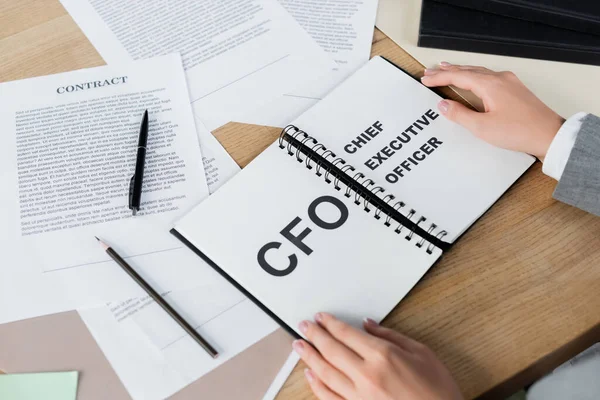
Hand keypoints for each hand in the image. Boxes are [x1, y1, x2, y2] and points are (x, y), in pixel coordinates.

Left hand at [293, 313, 462, 399]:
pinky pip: (329, 397)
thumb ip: (391, 336)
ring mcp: (359, 396)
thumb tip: (368, 325)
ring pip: (325, 372)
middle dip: (314, 335)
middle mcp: (367, 375)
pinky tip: (310, 374)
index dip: (330, 324)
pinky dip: (316, 385)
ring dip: (309, 356)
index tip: (320, 317)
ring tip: (299, 345)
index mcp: (383, 356)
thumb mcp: (422, 353)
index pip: (346, 334)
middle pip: (331, 350)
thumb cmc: (438, 390)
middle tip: (302, 326)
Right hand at [420, 62, 564, 159]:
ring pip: (479, 72)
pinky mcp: (515, 89)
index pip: (458, 76)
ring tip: (447, 69)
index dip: (440, 77)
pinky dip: (475, 76)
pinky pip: (489, 77)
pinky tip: (472, 80)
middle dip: (448, 71)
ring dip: (461, 71)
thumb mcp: (482, 127)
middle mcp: (500, 78)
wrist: (549, 135)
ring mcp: (510, 82)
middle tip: (431, 71)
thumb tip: (444, 105)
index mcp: (490, 85)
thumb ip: (460, 115)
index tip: (425, 78)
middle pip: (468, 70)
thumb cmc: (519, 132)